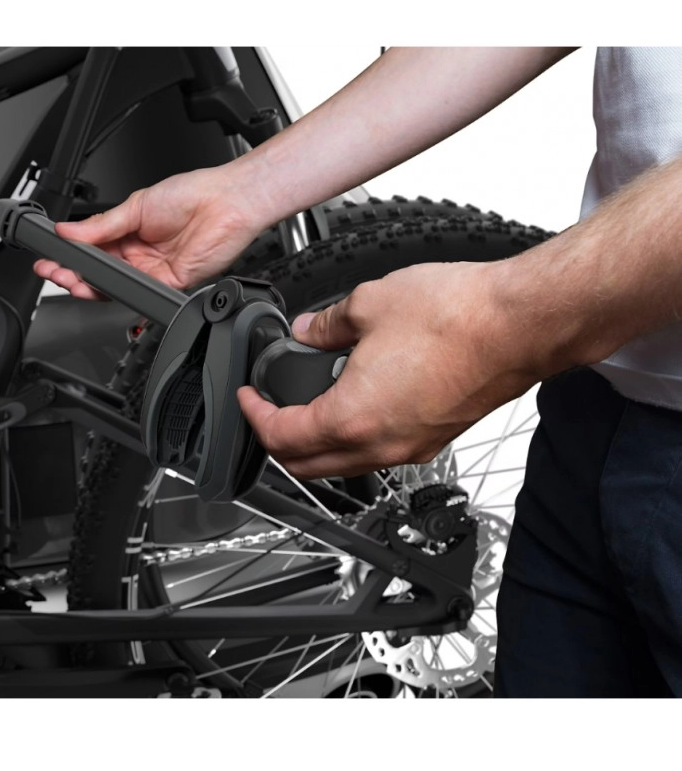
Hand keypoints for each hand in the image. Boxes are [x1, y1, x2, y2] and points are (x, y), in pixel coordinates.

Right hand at [33, 164, 275, 295]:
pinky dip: (117, 291)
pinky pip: (138, 293)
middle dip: (72, 272)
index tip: (49, 253)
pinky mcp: (167, 283)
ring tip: (69, 279)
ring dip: (88, 285)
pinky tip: (101, 284)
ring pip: (113, 286)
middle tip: (52, 270)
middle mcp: (138, 254)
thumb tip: (68, 230)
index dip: (70, 253)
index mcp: (127, 231)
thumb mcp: (136, 205)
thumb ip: (101, 225)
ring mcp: (152, 270)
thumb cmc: (191, 194)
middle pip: (98, 271)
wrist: (225, 203)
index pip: (91, 249)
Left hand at [236, 260, 539, 477]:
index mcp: (352, 417)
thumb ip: (326, 324)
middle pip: (307, 466)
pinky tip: (354, 407)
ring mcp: (410, 448)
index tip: (249, 399)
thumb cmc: (458, 317)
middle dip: (278, 443)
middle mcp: (380, 445)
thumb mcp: (369, 304)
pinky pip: (378, 455)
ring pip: (343, 466)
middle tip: (267, 413)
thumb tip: (309, 331)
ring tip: (304, 410)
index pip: (282, 437)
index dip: (254, 418)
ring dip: (314, 447)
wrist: (521, 324)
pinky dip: (352, 442)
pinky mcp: (434, 440)